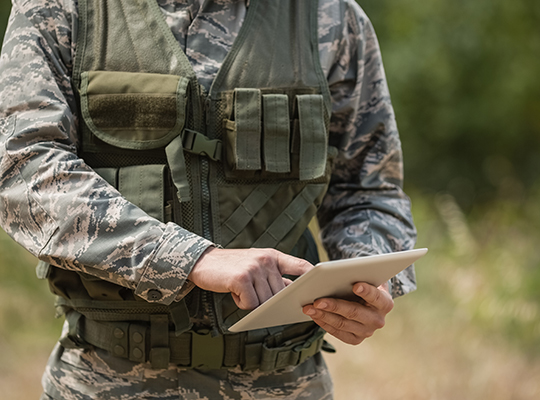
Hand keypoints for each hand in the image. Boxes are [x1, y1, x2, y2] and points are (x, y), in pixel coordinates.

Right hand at [188, 247, 312, 309]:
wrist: (202, 262)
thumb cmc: (232, 267)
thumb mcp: (257, 265)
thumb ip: (274, 276)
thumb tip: (294, 293)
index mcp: (273, 256)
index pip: (301, 266)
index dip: (313, 277)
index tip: (323, 286)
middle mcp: (266, 260)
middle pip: (281, 293)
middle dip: (270, 301)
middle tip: (253, 295)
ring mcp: (254, 268)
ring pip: (266, 301)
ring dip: (252, 302)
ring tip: (241, 290)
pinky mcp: (241, 278)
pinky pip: (251, 304)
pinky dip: (241, 303)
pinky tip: (234, 292)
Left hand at [302, 282, 393, 344]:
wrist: (367, 302)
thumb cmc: (365, 285)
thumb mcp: (367, 278)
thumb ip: (360, 275)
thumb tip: (342, 271)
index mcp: (385, 303)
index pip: (376, 297)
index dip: (367, 291)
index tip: (356, 285)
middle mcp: (378, 320)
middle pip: (354, 312)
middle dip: (334, 306)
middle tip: (318, 301)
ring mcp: (367, 332)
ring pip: (342, 324)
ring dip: (323, 316)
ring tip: (309, 308)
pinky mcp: (356, 339)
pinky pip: (337, 333)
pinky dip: (324, 323)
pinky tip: (314, 316)